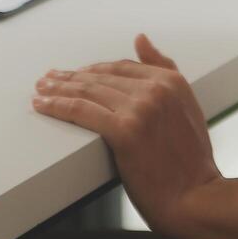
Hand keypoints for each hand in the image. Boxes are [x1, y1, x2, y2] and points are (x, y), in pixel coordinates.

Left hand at [33, 34, 221, 234]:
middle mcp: (155, 90)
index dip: (92, 70)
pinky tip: (43, 105)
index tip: (73, 74)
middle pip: (100, 78)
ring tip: (41, 90)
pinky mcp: (124, 131)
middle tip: (48, 80)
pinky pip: (82, 111)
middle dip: (69, 78)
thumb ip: (165, 71)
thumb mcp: (187, 106)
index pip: (120, 68)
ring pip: (87, 92)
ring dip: (58, 89)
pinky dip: (57, 106)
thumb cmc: (191, 162)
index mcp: (171, 81)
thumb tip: (141, 39)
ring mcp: (140, 109)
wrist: (196, 198)